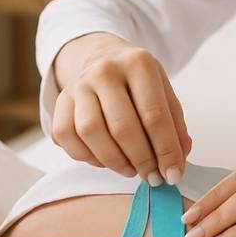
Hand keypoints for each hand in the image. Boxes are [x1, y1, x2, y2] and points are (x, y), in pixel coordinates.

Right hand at [51, 33, 192, 181]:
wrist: (104, 60)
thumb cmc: (139, 85)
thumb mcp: (165, 95)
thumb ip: (175, 128)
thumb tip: (175, 166)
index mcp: (139, 64)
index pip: (154, 114)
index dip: (166, 150)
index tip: (173, 175)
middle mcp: (105, 70)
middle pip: (122, 126)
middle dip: (141, 160)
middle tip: (152, 176)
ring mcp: (79, 84)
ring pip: (91, 132)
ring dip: (114, 161)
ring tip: (130, 169)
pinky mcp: (60, 101)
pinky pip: (66, 136)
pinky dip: (86, 156)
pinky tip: (104, 159)